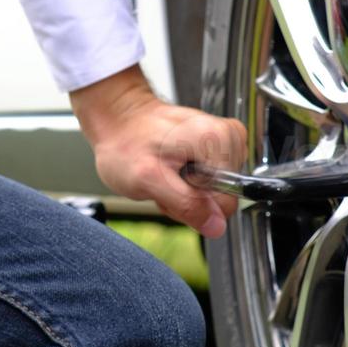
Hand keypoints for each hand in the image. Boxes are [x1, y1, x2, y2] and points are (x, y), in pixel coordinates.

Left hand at [71, 66, 247, 238]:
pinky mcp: (219, 147)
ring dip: (186, 192)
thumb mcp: (149, 180)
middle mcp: (228, 137)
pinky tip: (173, 170)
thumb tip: (216, 226)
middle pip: (222, 198)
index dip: (195, 203)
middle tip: (165, 181)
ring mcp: (225, 141)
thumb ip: (186, 204)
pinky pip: (212, 183)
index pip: (226, 200)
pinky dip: (189, 183)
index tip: (172, 186)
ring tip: (166, 173)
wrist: (120, 120)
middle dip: (190, 198)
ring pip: (216, 193)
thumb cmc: (127, 143)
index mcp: (218, 140)